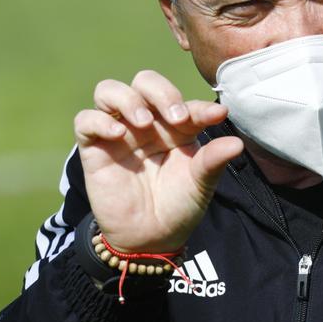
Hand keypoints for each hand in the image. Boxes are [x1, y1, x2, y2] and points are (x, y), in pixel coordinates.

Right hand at [73, 70, 242, 252]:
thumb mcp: (201, 184)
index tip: (217, 116)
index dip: (200, 106)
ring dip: (128, 99)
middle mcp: (146, 123)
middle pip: (144, 81)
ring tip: (144, 122)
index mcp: (175, 125)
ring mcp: (118, 133)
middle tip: (177, 117)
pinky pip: (85, 121)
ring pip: (109, 90)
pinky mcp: (95, 149)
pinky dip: (99, 121)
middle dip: (161, 91)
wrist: (151, 240)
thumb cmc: (178, 206)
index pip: (183, 102)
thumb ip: (214, 160)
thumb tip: (237, 142)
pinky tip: (119, 134)